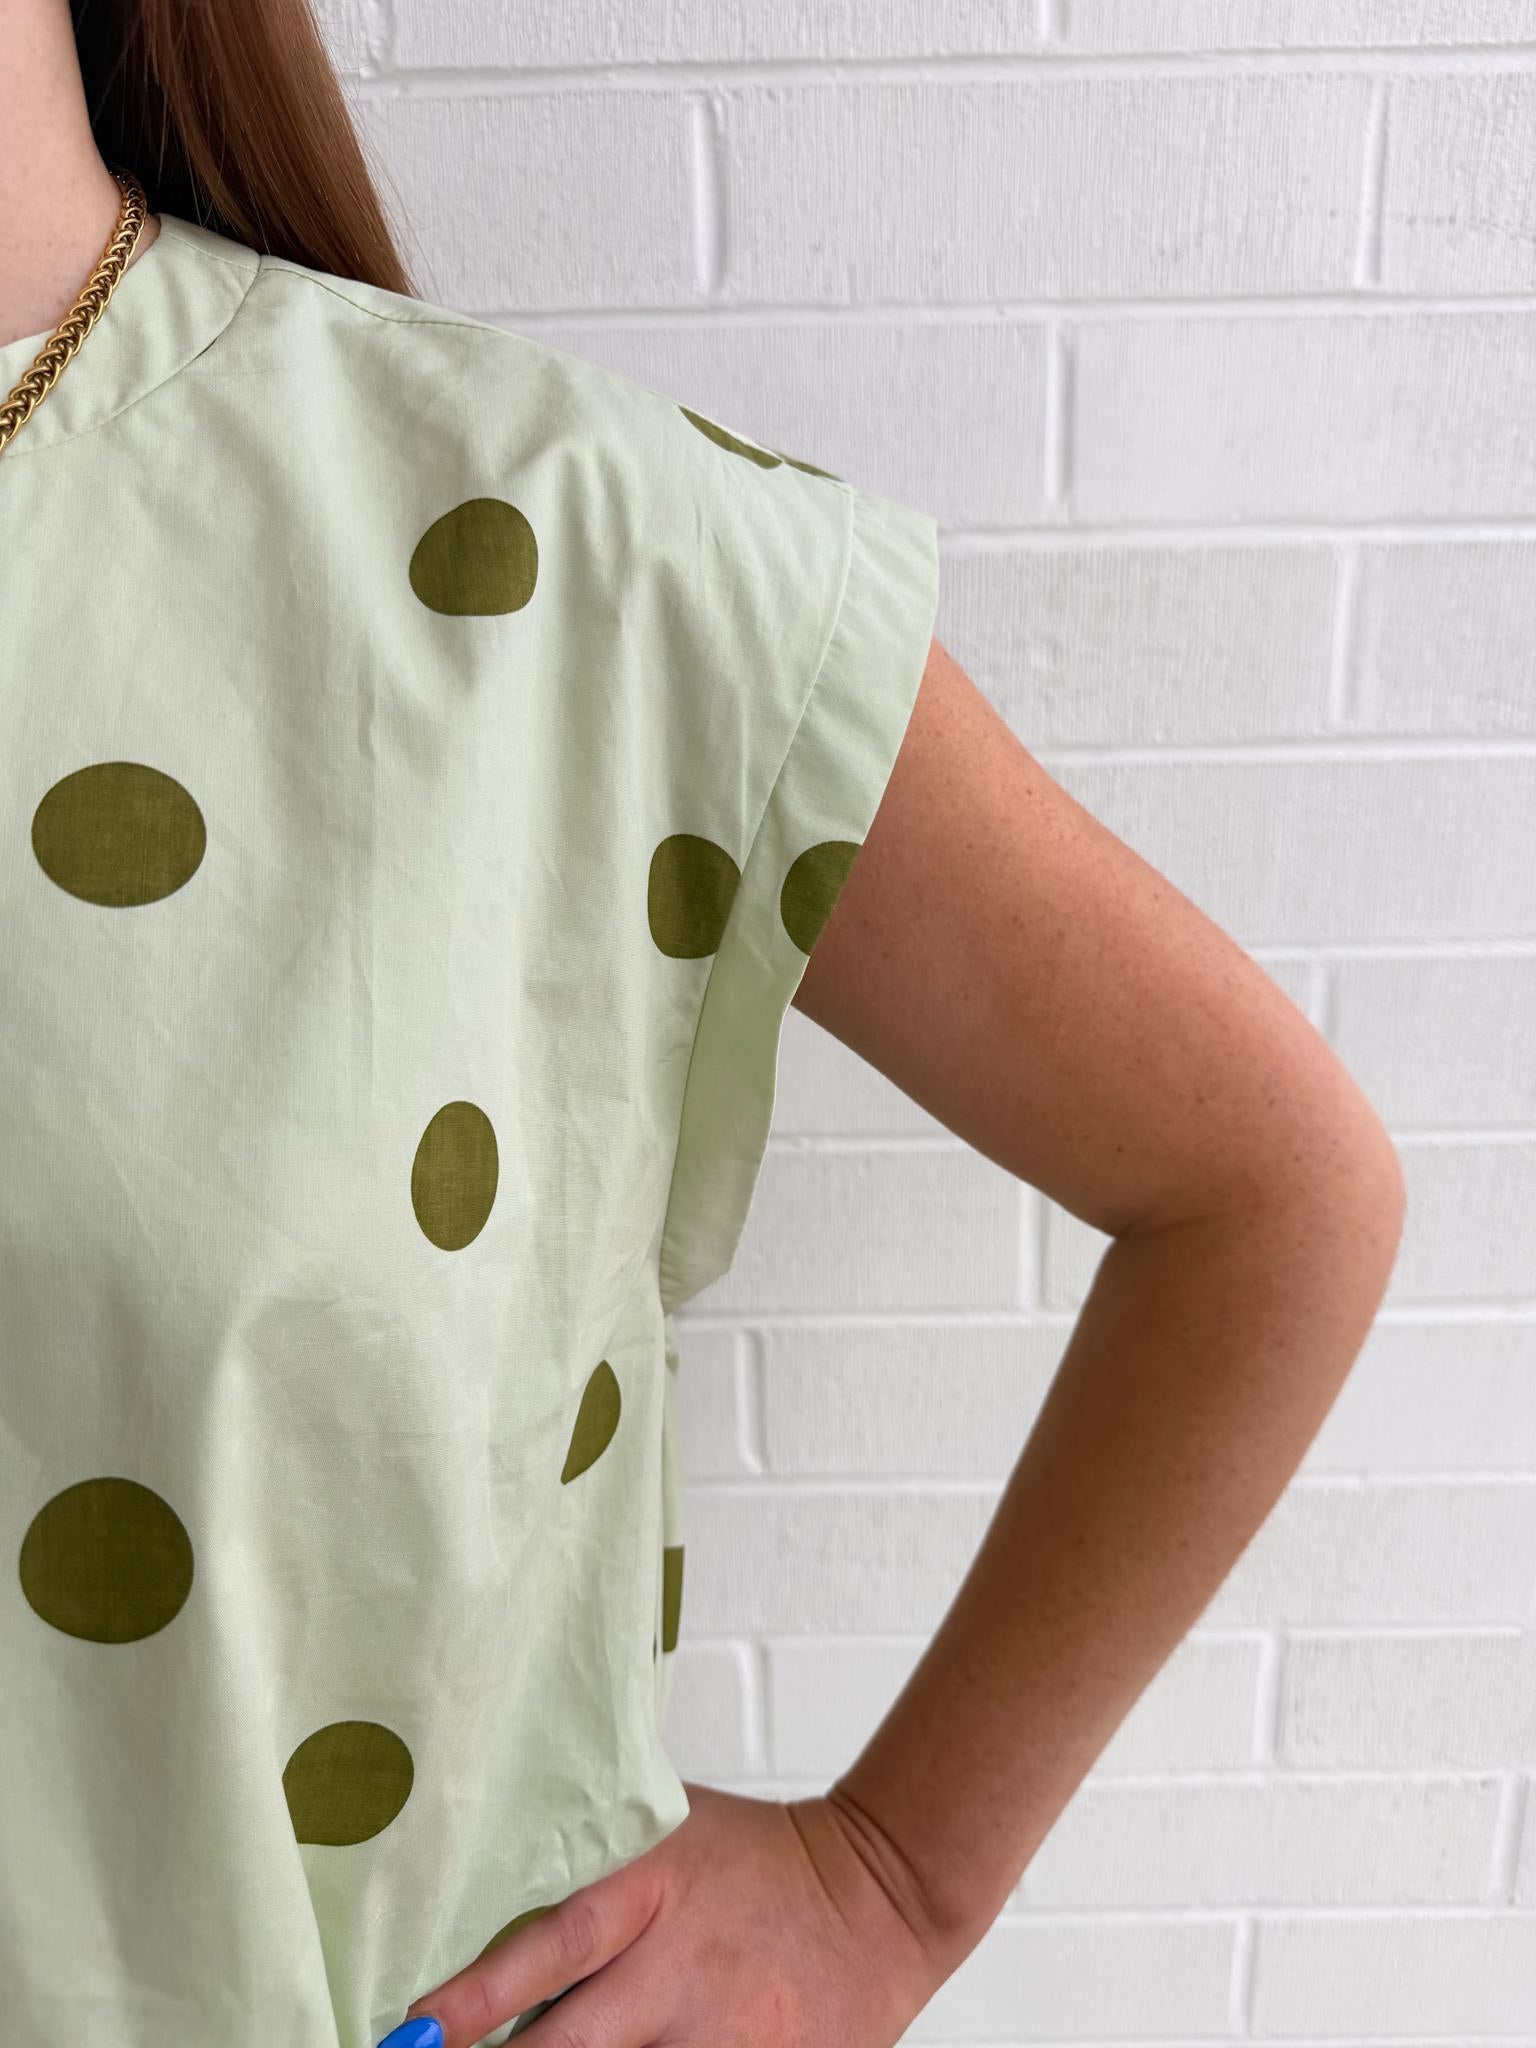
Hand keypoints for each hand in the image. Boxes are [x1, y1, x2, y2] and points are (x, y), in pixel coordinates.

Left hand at [381, 1781, 959, 2047]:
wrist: (879, 1898)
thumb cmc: (756, 1857)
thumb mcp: (668, 1825)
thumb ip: (588, 1840)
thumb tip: (477, 1839)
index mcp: (651, 1891)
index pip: (550, 1948)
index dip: (477, 1996)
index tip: (411, 2030)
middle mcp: (677, 1971)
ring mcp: (719, 2038)